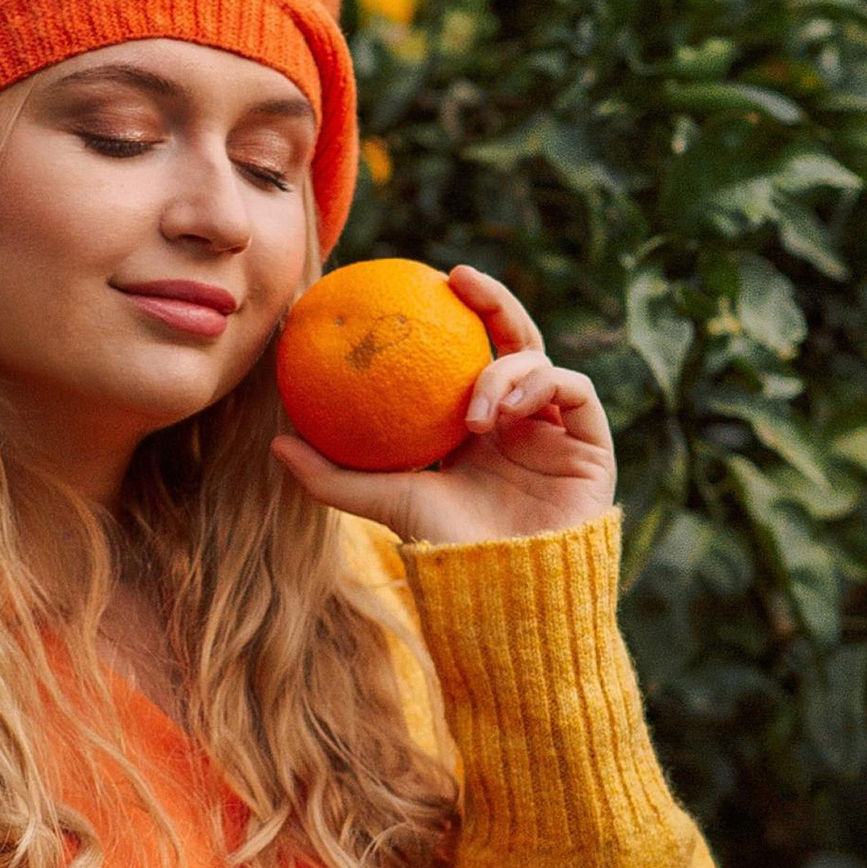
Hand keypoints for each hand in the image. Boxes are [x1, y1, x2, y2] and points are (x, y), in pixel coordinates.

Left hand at [271, 265, 618, 545]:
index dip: (452, 315)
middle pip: (513, 339)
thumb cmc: (445, 547)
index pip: (467, 354)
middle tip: (460, 279)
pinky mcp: (591, 443)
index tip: (421, 282)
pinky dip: (541, 386)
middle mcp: (519, 420)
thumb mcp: (383, 501)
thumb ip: (331, 475)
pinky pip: (573, 389)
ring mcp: (556, 429)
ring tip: (478, 410)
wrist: (506, 588)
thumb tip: (275, 441)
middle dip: (493, 300)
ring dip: (505, 371)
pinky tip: (508, 407)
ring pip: (539, 362)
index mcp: (476, 426)